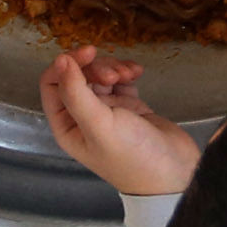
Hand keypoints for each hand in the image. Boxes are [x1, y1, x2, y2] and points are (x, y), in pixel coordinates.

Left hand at [39, 46, 199, 196]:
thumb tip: (61, 60)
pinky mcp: (129, 107)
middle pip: (78, 76)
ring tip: (129, 75)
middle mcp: (83, 118)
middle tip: (113, 75)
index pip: (53, 84)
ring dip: (112, 68)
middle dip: (95, 68)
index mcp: (67, 126)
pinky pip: (121, 80)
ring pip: (100, 75)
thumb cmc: (132, 156)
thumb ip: (76, 93)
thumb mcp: (99, 125)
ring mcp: (107, 112)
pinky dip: (127, 72)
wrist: (173, 173)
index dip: (66, 65)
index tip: (88, 53)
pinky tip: (137, 73)